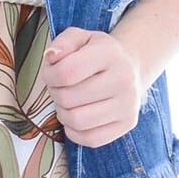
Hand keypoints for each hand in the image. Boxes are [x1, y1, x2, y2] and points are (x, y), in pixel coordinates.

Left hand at [42, 26, 145, 146]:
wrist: (129, 68)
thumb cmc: (96, 53)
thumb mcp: (80, 38)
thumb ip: (62, 42)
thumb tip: (51, 56)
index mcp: (109, 53)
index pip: (67, 72)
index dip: (49, 75)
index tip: (50, 73)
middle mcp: (124, 79)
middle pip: (69, 98)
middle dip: (55, 94)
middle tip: (59, 88)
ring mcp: (128, 104)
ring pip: (78, 121)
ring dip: (63, 113)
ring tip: (67, 102)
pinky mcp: (128, 124)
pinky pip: (90, 139)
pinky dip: (75, 131)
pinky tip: (76, 116)